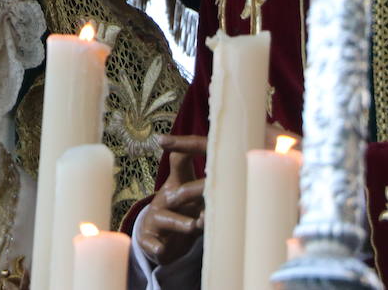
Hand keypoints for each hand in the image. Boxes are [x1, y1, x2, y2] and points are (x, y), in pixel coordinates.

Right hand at [135, 134, 206, 265]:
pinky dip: (157, 247)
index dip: (184, 146)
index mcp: (177, 183)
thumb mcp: (194, 192)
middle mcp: (165, 198)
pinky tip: (161, 250)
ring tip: (195, 225)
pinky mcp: (148, 239)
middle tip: (211, 190)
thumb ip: (211, 180)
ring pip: (168, 219)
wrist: (156, 238)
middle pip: (179, 192)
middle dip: (194, 191)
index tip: (191, 137)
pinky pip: (151, 243)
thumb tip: (239, 162)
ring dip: (181, 223)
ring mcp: (156, 218)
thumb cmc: (182, 210)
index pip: (180, 160)